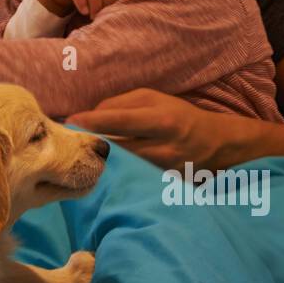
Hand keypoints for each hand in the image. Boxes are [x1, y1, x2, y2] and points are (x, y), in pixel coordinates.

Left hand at [69, 88, 231, 170]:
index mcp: (161, 119)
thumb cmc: (177, 115)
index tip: (70, 122)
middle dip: (91, 144)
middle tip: (69, 140)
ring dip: (100, 159)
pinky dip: (113, 169)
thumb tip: (90, 116)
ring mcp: (162, 169)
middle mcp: (163, 146)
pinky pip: (130, 176)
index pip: (119, 121)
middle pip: (117, 147)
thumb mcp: (153, 99)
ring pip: (122, 165)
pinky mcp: (160, 183)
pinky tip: (100, 166)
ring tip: (81, 152)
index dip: (92, 122)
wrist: (214, 144)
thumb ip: (120, 105)